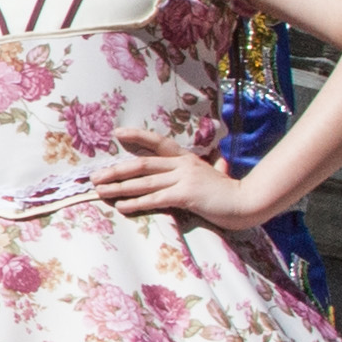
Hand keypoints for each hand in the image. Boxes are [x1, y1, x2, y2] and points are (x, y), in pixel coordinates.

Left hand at [93, 129, 271, 231]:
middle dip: (116, 170)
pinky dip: (136, 203)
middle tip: (94, 176)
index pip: (158, 142)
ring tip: (100, 191)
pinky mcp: (186, 195)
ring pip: (144, 181)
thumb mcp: (218, 175)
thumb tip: (222, 162)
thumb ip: (215, 168)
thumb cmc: (230, 192)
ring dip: (119, 187)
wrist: (248, 202)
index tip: (117, 134)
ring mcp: (184, 178)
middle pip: (142, 163)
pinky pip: (155, 199)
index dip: (137, 136)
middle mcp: (183, 164)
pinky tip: (121, 207)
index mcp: (187, 158)